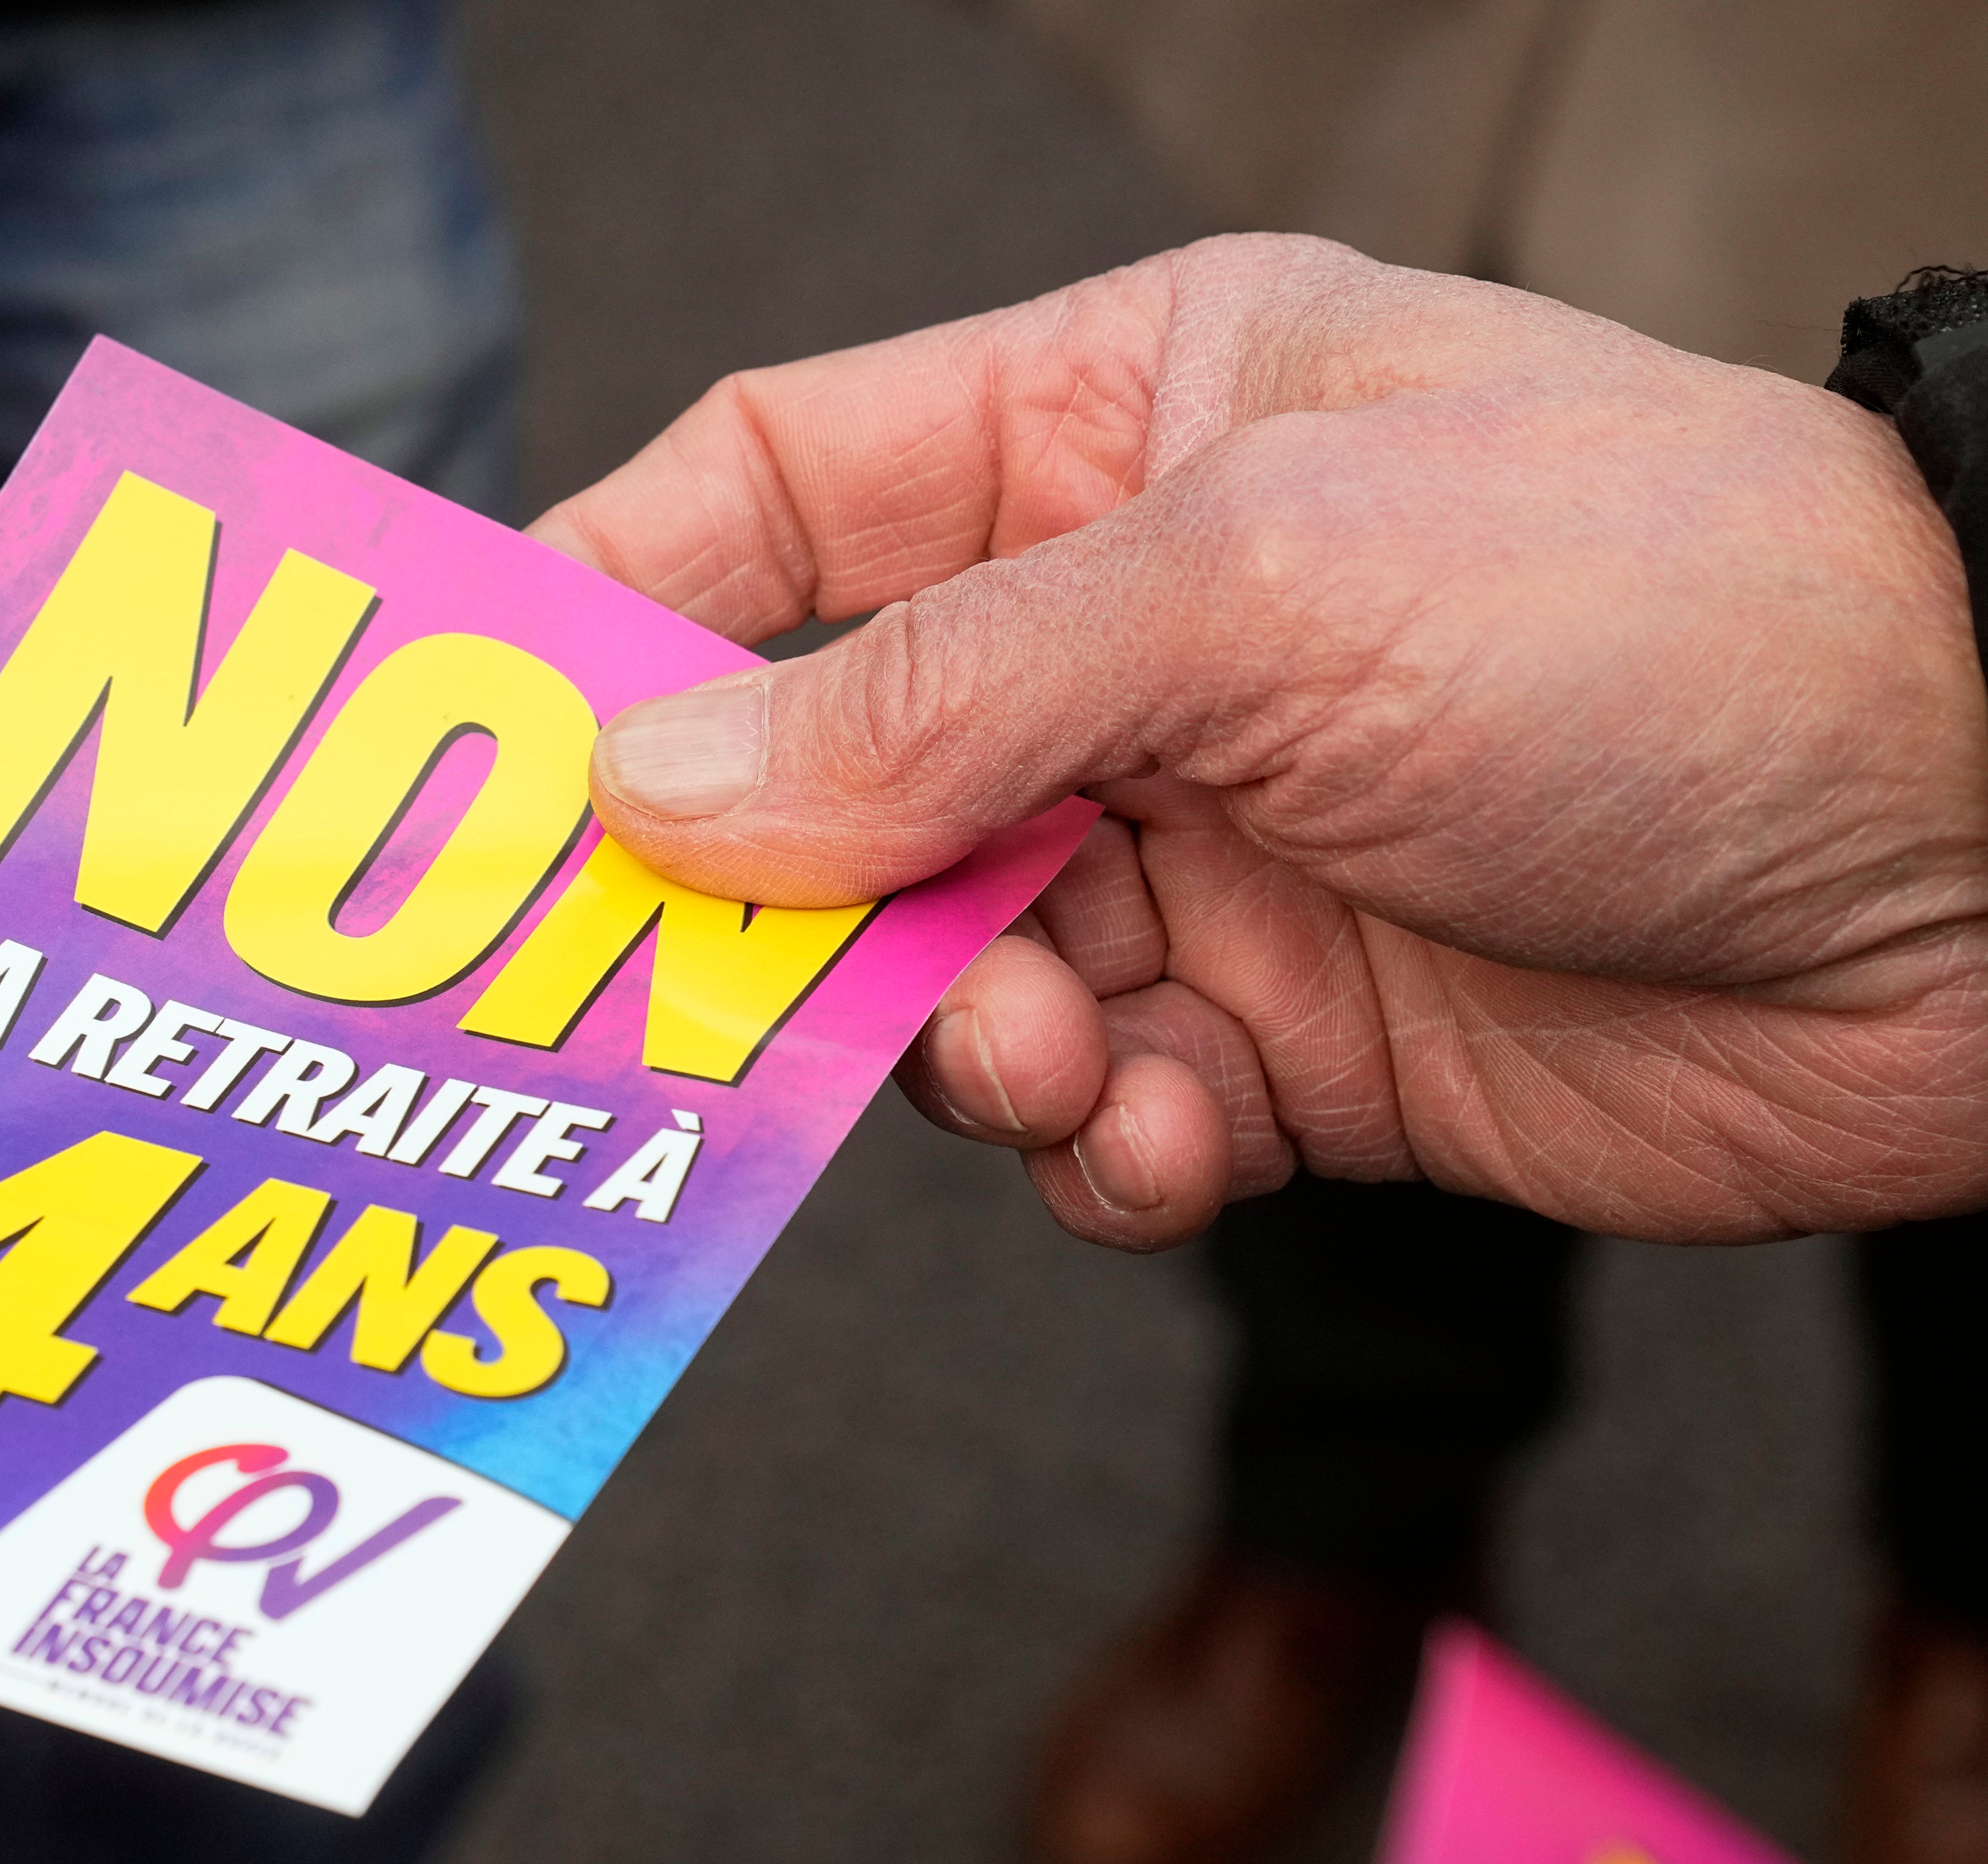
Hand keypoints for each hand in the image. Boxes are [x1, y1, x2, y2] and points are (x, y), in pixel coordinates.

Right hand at [533, 233, 1987, 1247]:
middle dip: (773, 900)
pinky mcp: (1268, 1034)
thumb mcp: (1256, 587)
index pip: (773, 491)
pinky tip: (1190, 1133)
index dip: (608, 601)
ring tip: (1064, 1053)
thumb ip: (929, 697)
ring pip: (932, 978)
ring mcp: (1193, 844)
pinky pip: (1088, 1118)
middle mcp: (1128, 639)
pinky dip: (1105, 1152)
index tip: (481, 740)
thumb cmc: (1662, 612)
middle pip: (816, 775)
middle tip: (713, 993)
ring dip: (962, 1048)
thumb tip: (651, 784)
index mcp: (1114, 431)